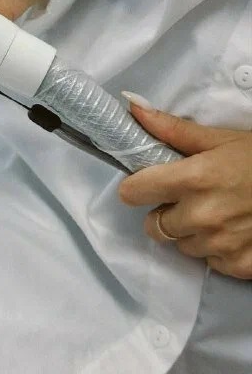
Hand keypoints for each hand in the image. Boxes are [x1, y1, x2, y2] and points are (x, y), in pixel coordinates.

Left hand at [119, 96, 251, 279]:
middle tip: (187, 198)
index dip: (137, 187)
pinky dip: (217, 250)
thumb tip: (133, 108)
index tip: (145, 183)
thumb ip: (171, 129)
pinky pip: (211, 263)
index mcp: (192, 179)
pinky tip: (232, 230)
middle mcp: (202, 216)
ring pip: (182, 246)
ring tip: (215, 212)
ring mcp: (221, 245)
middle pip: (155, 226)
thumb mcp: (218, 138)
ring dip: (191, 232)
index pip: (134, 192)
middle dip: (165, 212)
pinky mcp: (240, 265)